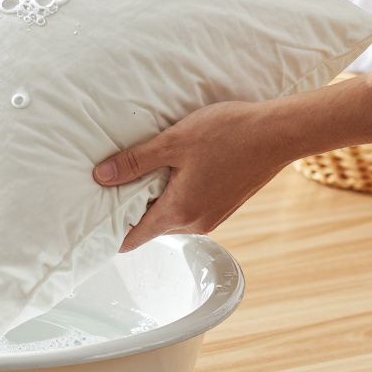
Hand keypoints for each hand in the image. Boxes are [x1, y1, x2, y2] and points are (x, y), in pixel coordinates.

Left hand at [93, 101, 290, 252]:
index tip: (92, 222)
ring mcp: (214, 216)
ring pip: (171, 216)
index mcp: (180, 211)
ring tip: (139, 172)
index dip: (112, 232)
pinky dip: (176, 194)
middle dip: (131, 210)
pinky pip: (190, 207)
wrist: (279, 132)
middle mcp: (197, 222)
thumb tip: (100, 176)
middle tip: (110, 185)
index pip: (135, 238)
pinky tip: (173, 169)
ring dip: (155, 199)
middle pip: (151, 227)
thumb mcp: (172, 142)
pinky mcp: (225, 205)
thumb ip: (135, 161)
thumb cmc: (228, 134)